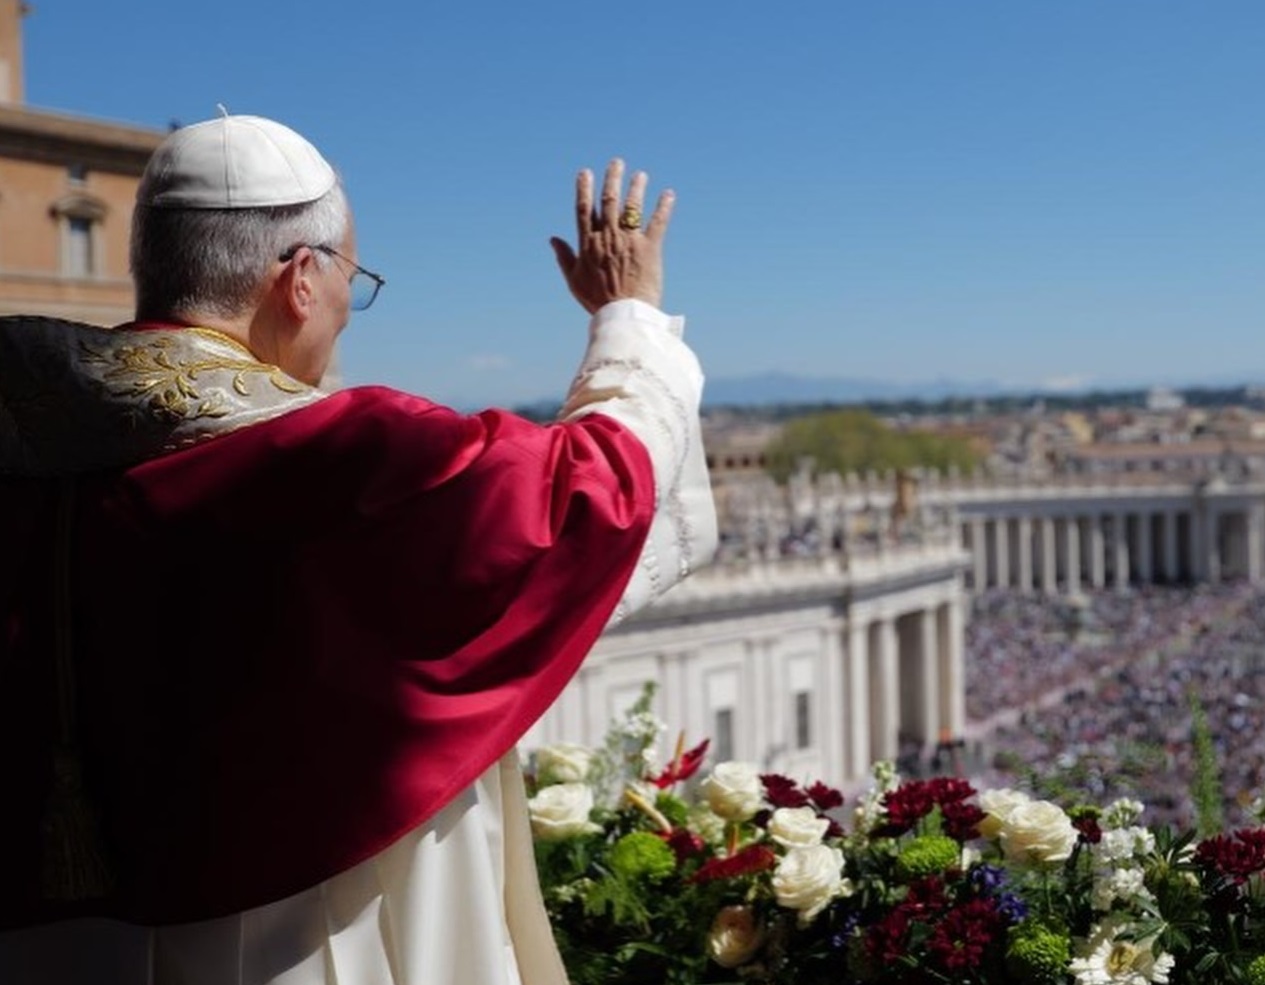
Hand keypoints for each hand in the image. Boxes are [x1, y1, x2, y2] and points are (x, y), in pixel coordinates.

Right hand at [550, 159, 673, 313]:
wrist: (623, 314)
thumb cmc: (597, 301)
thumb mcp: (574, 280)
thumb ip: (564, 257)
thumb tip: (552, 238)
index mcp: (588, 243)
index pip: (584, 209)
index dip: (584, 188)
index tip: (586, 173)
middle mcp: (608, 236)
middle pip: (609, 200)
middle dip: (612, 178)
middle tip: (616, 162)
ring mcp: (629, 240)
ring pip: (632, 206)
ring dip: (636, 187)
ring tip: (640, 175)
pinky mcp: (650, 247)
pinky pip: (658, 222)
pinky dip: (664, 206)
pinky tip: (668, 194)